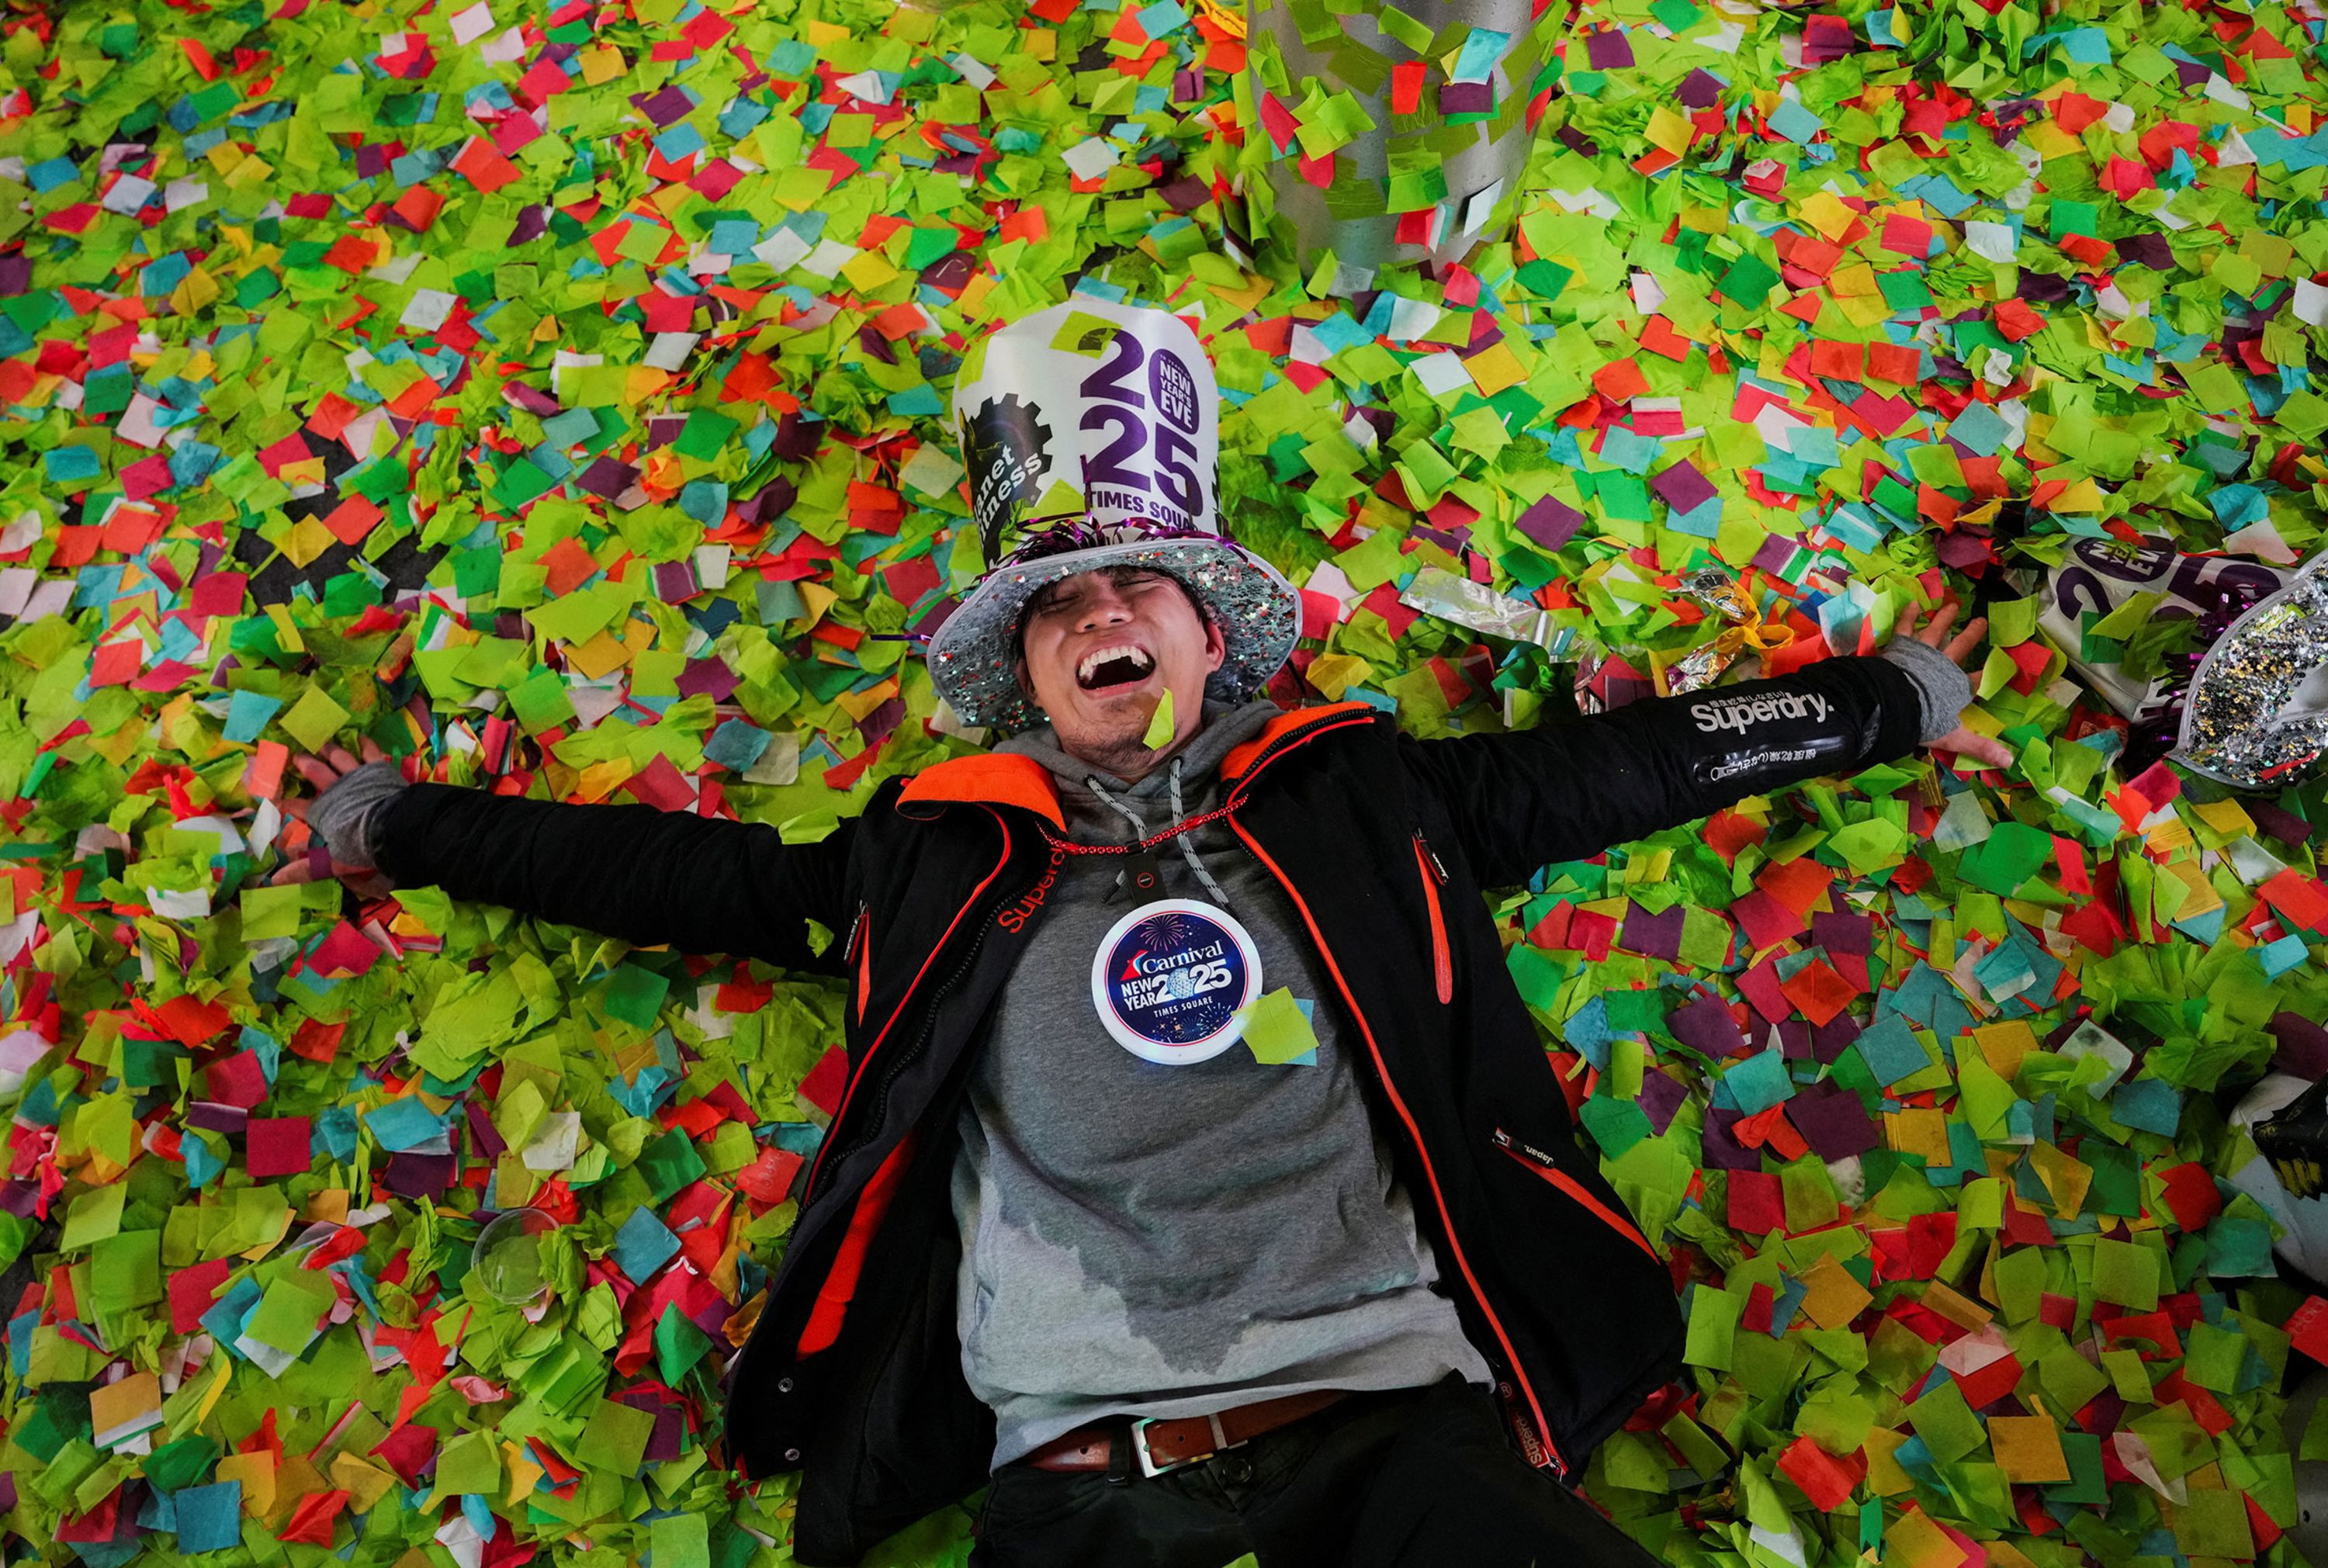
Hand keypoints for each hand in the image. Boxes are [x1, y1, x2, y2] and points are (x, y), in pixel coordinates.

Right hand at [270, 739, 399, 897]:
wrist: (395, 828)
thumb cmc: (364, 847)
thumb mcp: (335, 862)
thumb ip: (306, 869)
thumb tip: (275, 880)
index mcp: (324, 812)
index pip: (298, 807)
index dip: (286, 803)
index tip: (274, 798)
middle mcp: (336, 791)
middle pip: (316, 773)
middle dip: (305, 765)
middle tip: (296, 756)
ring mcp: (356, 777)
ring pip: (339, 758)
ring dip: (329, 750)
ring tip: (321, 741)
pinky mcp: (377, 770)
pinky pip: (370, 753)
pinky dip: (365, 744)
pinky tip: (360, 737)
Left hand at [1898, 597, 2013, 768]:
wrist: (1891, 704)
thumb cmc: (1921, 721)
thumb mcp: (1952, 737)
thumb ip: (1980, 747)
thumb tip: (2010, 761)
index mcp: (1954, 688)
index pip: (1976, 680)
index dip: (1988, 672)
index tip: (2003, 662)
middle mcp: (1942, 666)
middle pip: (1960, 648)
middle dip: (1972, 635)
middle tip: (1982, 622)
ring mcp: (1922, 654)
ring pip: (1936, 632)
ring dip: (1945, 619)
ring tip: (1953, 605)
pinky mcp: (1901, 647)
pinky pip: (1906, 628)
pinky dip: (1909, 615)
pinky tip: (1913, 604)